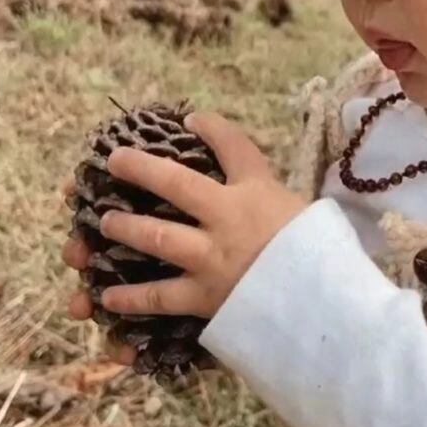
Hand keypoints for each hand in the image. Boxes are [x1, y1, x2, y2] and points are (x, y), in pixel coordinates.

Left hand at [61, 113, 306, 360]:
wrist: (323, 306)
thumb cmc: (320, 257)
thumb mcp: (304, 210)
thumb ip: (271, 197)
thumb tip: (254, 187)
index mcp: (257, 193)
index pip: (233, 148)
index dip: (210, 129)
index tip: (191, 120)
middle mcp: (228, 219)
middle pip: (177, 184)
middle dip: (142, 169)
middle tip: (116, 161)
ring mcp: (212, 258)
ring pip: (158, 236)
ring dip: (127, 227)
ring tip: (104, 223)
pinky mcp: (204, 297)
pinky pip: (160, 295)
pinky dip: (131, 296)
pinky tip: (107, 296)